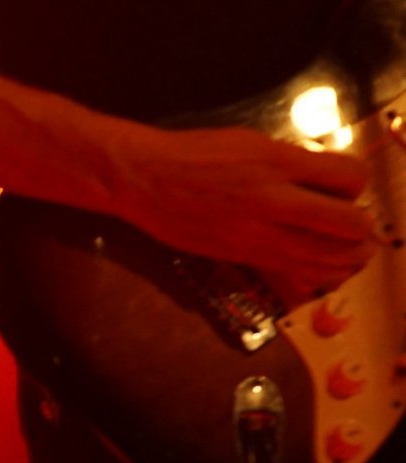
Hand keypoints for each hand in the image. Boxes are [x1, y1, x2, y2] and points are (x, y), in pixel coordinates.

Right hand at [111, 125, 376, 291]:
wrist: (144, 180)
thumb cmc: (193, 154)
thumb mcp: (250, 142)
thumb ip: (290, 162)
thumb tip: (322, 181)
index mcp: (277, 162)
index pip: (350, 178)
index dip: (358, 184)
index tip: (347, 188)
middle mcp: (272, 200)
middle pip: (347, 224)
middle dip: (363, 229)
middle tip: (361, 228)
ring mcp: (256, 233)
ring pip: (326, 258)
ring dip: (349, 259)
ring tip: (353, 255)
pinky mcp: (242, 256)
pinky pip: (295, 272)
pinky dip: (319, 273)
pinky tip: (322, 268)